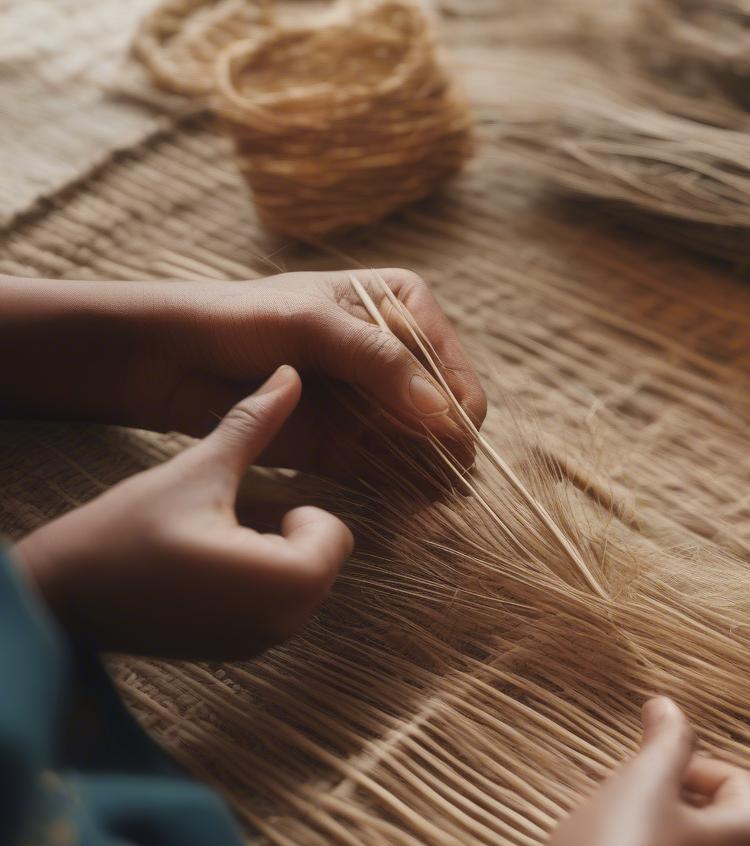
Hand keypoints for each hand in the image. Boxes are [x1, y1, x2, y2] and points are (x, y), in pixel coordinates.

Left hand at [0, 270, 486, 480]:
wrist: (172, 359)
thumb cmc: (240, 319)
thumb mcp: (314, 325)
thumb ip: (379, 361)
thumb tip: (440, 411)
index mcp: (401, 304)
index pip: (450, 363)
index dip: (455, 403)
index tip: (447, 437)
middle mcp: (395, 354)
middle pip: (443, 409)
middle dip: (448, 448)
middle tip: (450, 483)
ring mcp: (373, 402)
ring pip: (423, 446)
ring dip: (432, 477)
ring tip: (436, 507)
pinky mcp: (349, 444)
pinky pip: (388, 471)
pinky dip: (403, 493)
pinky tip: (413, 513)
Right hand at [15, 367, 350, 658]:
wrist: (59, 597)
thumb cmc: (125, 533)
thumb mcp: (197, 471)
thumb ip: (254, 424)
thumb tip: (291, 371)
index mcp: (286, 584)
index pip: (336, 534)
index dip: (295, 511)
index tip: (243, 508)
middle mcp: (284, 626)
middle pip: (322, 559)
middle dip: (285, 534)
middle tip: (224, 526)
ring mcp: (260, 645)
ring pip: (300, 583)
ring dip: (269, 556)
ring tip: (208, 547)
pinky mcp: (237, 653)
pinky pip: (274, 608)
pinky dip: (253, 585)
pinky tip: (200, 572)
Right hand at [525, 697, 749, 845]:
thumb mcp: (643, 780)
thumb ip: (667, 739)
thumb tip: (667, 706)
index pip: (731, 780)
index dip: (680, 768)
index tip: (638, 778)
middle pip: (726, 822)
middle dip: (680, 806)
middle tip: (630, 807)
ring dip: (677, 845)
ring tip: (627, 844)